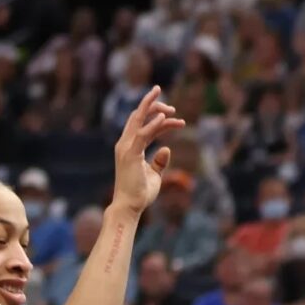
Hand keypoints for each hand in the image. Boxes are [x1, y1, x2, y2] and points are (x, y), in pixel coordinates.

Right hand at [110, 87, 184, 215]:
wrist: (130, 206)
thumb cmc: (140, 193)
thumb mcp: (154, 174)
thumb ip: (160, 161)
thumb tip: (167, 148)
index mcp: (130, 147)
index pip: (144, 126)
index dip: (161, 120)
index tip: (178, 120)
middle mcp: (125, 144)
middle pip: (137, 116)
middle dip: (151, 104)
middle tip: (167, 98)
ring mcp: (126, 147)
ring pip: (137, 119)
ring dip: (151, 106)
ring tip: (164, 98)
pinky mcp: (131, 154)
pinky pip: (142, 134)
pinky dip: (152, 124)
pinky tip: (164, 117)